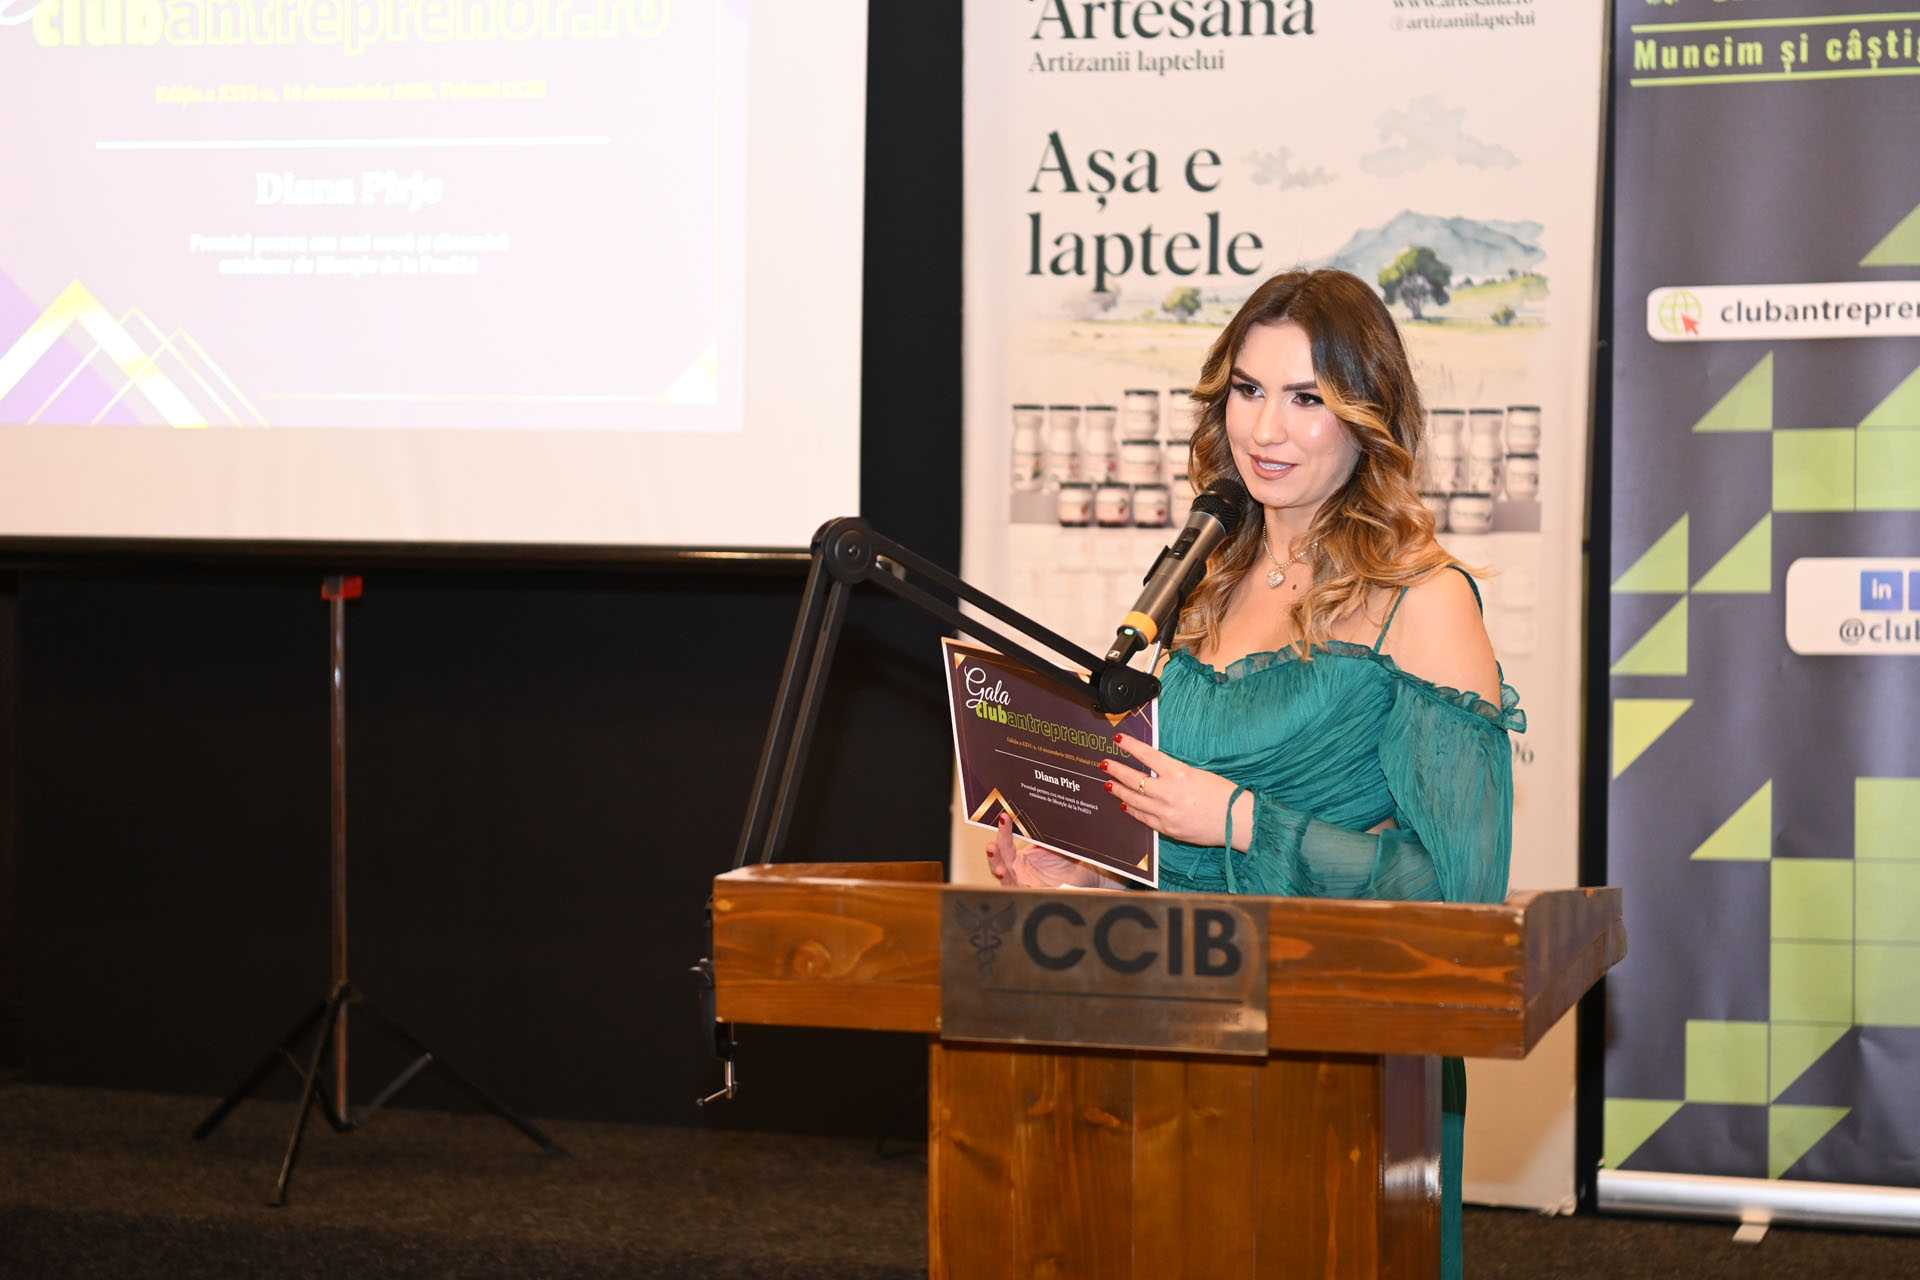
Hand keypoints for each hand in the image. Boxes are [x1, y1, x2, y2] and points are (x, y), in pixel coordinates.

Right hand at [985, 813, 1105, 887]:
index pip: (1006, 844)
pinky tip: (1020, 885)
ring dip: (1001, 874)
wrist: (1084, 879)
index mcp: (1020, 859)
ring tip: (1000, 869)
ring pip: (1007, 880)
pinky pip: (1024, 892)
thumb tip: (1045, 810)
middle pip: (999, 863)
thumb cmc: (1068, 863)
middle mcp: (1018, 872)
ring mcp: (1024, 885)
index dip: (1003, 831)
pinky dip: (1019, 888)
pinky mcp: (1035, 895)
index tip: (1004, 817)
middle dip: (993, 855)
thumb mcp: (1056, 844)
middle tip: (991, 846)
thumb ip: (1047, 832)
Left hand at [1104, 734, 1247, 850]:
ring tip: (1109, 784)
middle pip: (1134, 779)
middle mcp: (1168, 792)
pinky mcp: (1167, 829)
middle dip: (1116, 770)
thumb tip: (1154, 769)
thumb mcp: (1198, 774)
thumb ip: (1174, 772)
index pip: (1147, 755)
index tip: (1118, 740)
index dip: (1130, 746)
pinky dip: (1133, 810)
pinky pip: (1143, 818)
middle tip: (1105, 764)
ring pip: (1134, 799)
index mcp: (1178, 773)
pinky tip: (1125, 804)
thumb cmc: (1223, 794)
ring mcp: (1166, 813)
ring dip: (1119, 790)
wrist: (1237, 821)